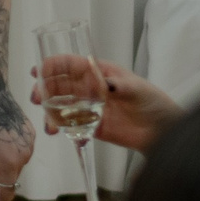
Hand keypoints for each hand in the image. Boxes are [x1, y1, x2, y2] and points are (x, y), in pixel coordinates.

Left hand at [0, 107, 32, 200]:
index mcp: (10, 163)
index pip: (7, 193)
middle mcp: (26, 156)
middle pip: (12, 178)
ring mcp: (31, 144)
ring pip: (17, 165)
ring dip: (5, 161)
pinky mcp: (32, 134)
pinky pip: (21, 151)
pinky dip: (11, 149)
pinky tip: (0, 134)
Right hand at [28, 58, 176, 153]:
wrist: (162, 131)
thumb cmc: (152, 102)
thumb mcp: (138, 89)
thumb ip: (121, 86)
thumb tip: (107, 85)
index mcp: (98, 73)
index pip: (70, 65)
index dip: (52, 65)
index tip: (38, 71)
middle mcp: (89, 89)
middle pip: (59, 86)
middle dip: (44, 90)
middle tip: (37, 99)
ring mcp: (88, 108)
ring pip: (61, 107)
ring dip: (50, 114)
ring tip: (50, 126)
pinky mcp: (91, 127)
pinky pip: (71, 128)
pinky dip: (65, 131)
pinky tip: (65, 135)